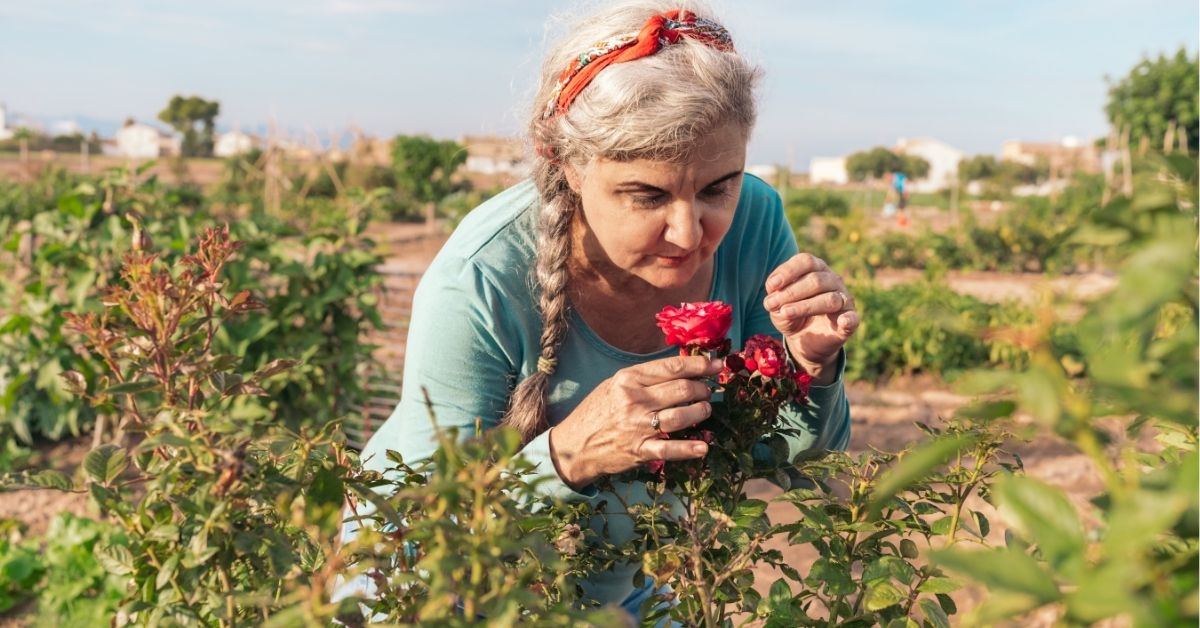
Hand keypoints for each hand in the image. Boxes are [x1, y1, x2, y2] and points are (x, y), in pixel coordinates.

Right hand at [548, 354, 722, 488]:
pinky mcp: (640, 450)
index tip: (717, 365)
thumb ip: (644, 378)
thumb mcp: (615, 385)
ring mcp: (638, 426)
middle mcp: (634, 400)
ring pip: (681, 416)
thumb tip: (680, 369)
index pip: (672, 367)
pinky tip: (703, 447)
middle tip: (707, 391)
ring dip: (701, 412)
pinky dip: (689, 449)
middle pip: (682, 389)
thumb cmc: (598, 411)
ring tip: (705, 410)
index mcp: (628, 379)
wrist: (575, 444)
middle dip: (702, 389)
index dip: (700, 365)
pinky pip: (670, 449)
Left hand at [762, 253, 858, 384]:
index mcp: (816, 269)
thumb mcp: (777, 306)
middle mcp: (833, 281)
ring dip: (805, 306)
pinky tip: (843, 321)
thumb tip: (773, 297)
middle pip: (816, 280)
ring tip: (785, 312)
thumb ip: (775, 298)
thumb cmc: (791, 314)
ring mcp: (844, 300)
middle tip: (770, 304)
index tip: (771, 285)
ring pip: (829, 298)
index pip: (806, 261)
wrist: (804, 340)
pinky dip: (849, 319)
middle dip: (790, 292)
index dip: (788, 271)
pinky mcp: (849, 322)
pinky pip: (852, 318)